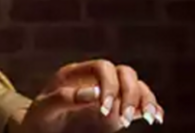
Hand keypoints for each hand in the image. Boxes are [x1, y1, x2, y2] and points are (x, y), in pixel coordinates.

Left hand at [19, 60, 163, 132]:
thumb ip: (65, 98)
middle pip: (125, 73)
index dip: (110, 85)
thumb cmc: (39, 117)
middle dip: (130, 93)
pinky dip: (151, 106)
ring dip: (145, 99)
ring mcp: (108, 93)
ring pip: (136, 85)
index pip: (103, 67)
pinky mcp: (117, 108)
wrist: (40, 130)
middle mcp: (96, 80)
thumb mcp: (44, 107)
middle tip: (125, 119)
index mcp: (76, 74)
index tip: (105, 109)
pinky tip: (156, 117)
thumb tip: (94, 93)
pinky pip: (140, 101)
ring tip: (148, 118)